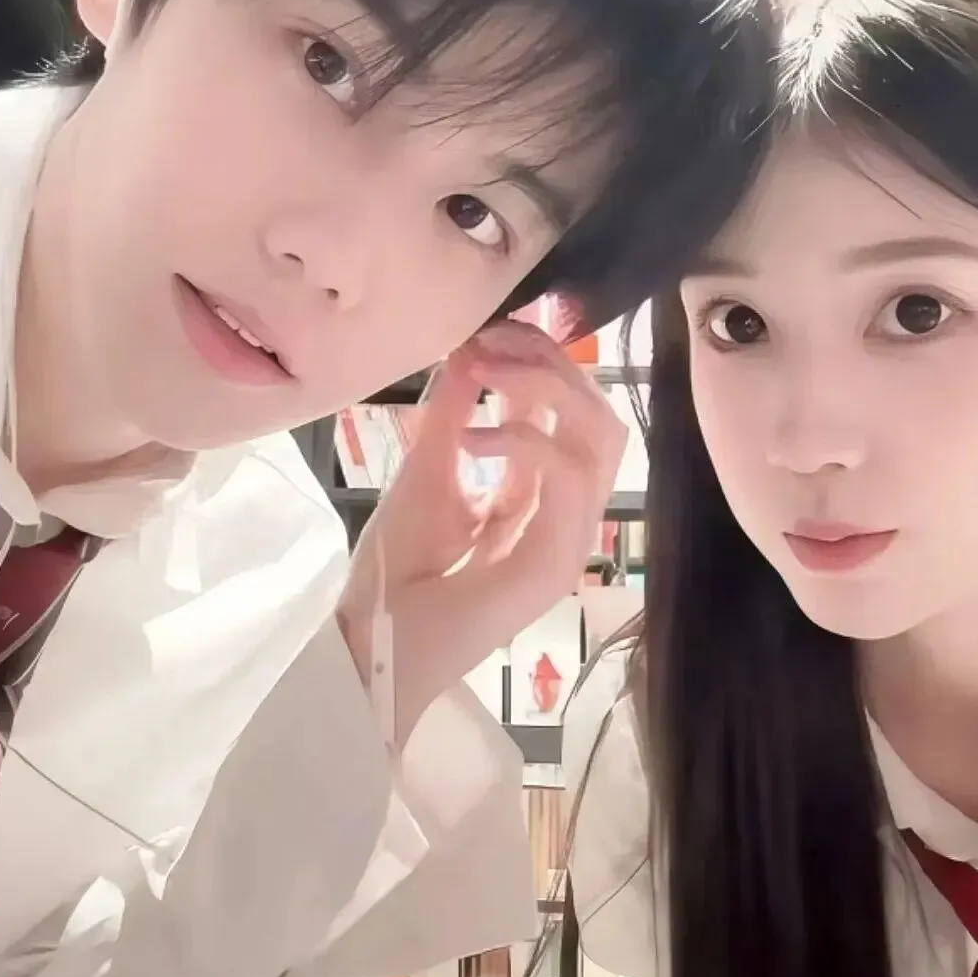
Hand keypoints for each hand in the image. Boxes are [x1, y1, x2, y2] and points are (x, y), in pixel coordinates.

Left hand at [337, 321, 627, 738]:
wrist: (375, 644)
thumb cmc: (395, 568)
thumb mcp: (426, 468)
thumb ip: (450, 412)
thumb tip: (466, 349)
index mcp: (535, 491)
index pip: (568, 412)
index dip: (539, 361)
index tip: (487, 333)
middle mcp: (563, 511)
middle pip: (598, 416)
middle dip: (552, 364)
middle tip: (494, 343)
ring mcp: (568, 538)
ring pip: (602, 439)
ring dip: (548, 389)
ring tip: (488, 372)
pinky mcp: (559, 561)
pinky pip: (571, 477)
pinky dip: (525, 439)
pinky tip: (471, 438)